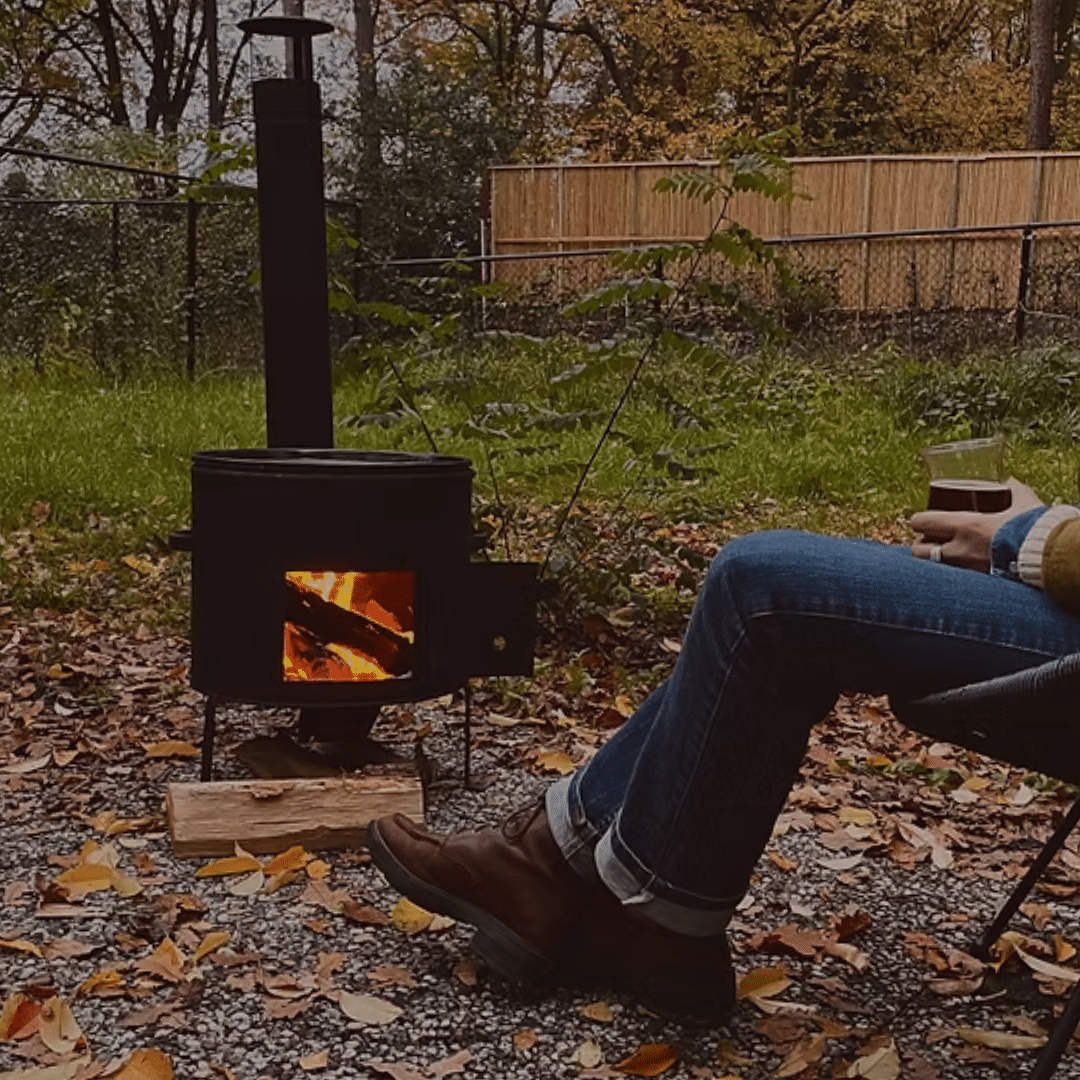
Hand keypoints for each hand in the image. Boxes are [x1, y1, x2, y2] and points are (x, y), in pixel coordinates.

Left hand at [909, 478, 1044, 571]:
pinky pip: (952, 579)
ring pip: (931, 568)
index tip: (922, 520)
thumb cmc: (1035, 528)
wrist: (1050, 557)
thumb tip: (1010, 480)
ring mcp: (966, 569)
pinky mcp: (977, 582)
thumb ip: (1014, 490)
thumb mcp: (1023, 504)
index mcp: (965, 525)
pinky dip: (950, 574)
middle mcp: (959, 549)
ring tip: (940, 555)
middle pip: (918, 550)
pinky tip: (958, 568)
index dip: (918, 521)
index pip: (920, 522)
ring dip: (932, 561)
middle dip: (920, 545)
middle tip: (930, 539)